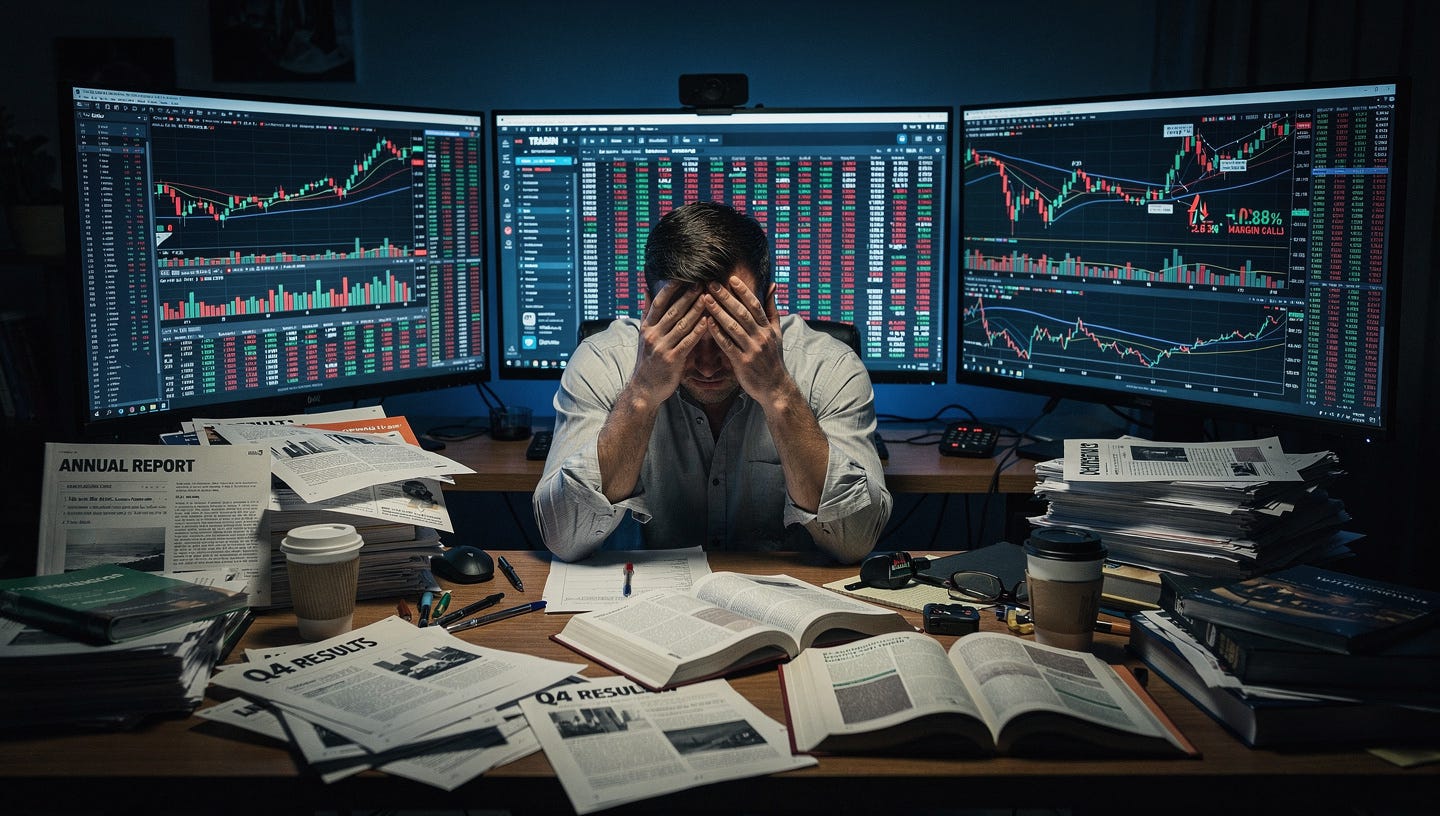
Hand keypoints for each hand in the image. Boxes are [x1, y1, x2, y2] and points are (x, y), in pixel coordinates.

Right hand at [629, 282, 707, 402]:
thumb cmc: (648, 361)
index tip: (682, 277)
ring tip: (708, 298)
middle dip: (688, 296)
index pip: (658, 304)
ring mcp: (662, 347)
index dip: (670, 289)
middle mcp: (653, 335)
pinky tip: (708, 321)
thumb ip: (647, 314)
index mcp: (647, 327)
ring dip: (696, 310)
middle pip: (673, 311)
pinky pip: (687, 342)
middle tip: (701, 283)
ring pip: (682, 325)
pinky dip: (698, 330)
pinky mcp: (672, 360)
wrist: (644, 388)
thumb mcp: (644, 336)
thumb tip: (647, 290)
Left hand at [703, 276, 787, 402]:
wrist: (775, 386)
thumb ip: (772, 309)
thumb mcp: (777, 332)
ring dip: (718, 312)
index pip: (755, 305)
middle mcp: (761, 336)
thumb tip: (773, 285)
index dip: (743, 291)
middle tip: (712, 284)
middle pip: (742, 313)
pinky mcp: (742, 362)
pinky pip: (727, 345)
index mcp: (768, 328)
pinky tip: (707, 322)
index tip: (731, 278)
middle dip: (726, 297)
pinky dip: (717, 333)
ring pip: (733, 327)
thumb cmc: (773, 358)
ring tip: (705, 299)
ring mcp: (752, 349)